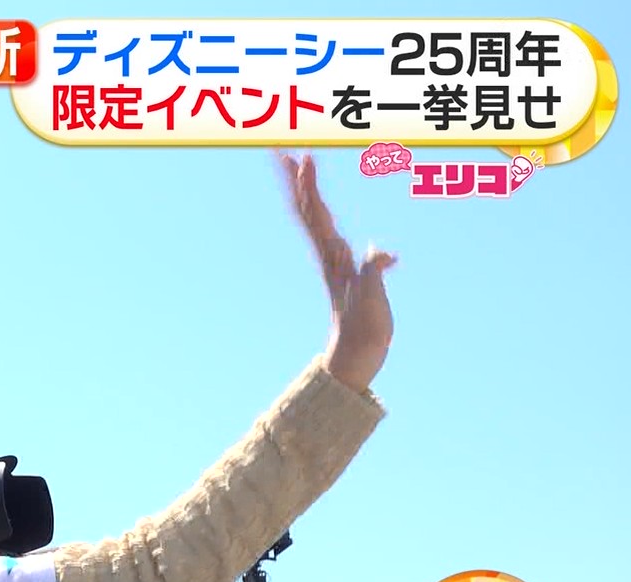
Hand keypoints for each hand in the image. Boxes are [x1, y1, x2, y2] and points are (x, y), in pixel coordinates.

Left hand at [278, 151, 395, 392]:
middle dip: (293, 178)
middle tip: (278, 147)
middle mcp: (326, 253)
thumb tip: (381, 253)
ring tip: (291, 164)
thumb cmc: (364, 331)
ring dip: (301, 190)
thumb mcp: (373, 302)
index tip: (303, 156)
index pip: (315, 213)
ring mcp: (331, 259)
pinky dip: (323, 211)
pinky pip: (326, 231)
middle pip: (304, 207)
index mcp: (332, 256)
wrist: (355, 357)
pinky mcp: (340, 267)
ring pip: (311, 216)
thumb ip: (375, 275)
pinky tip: (324, 205)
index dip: (308, 185)